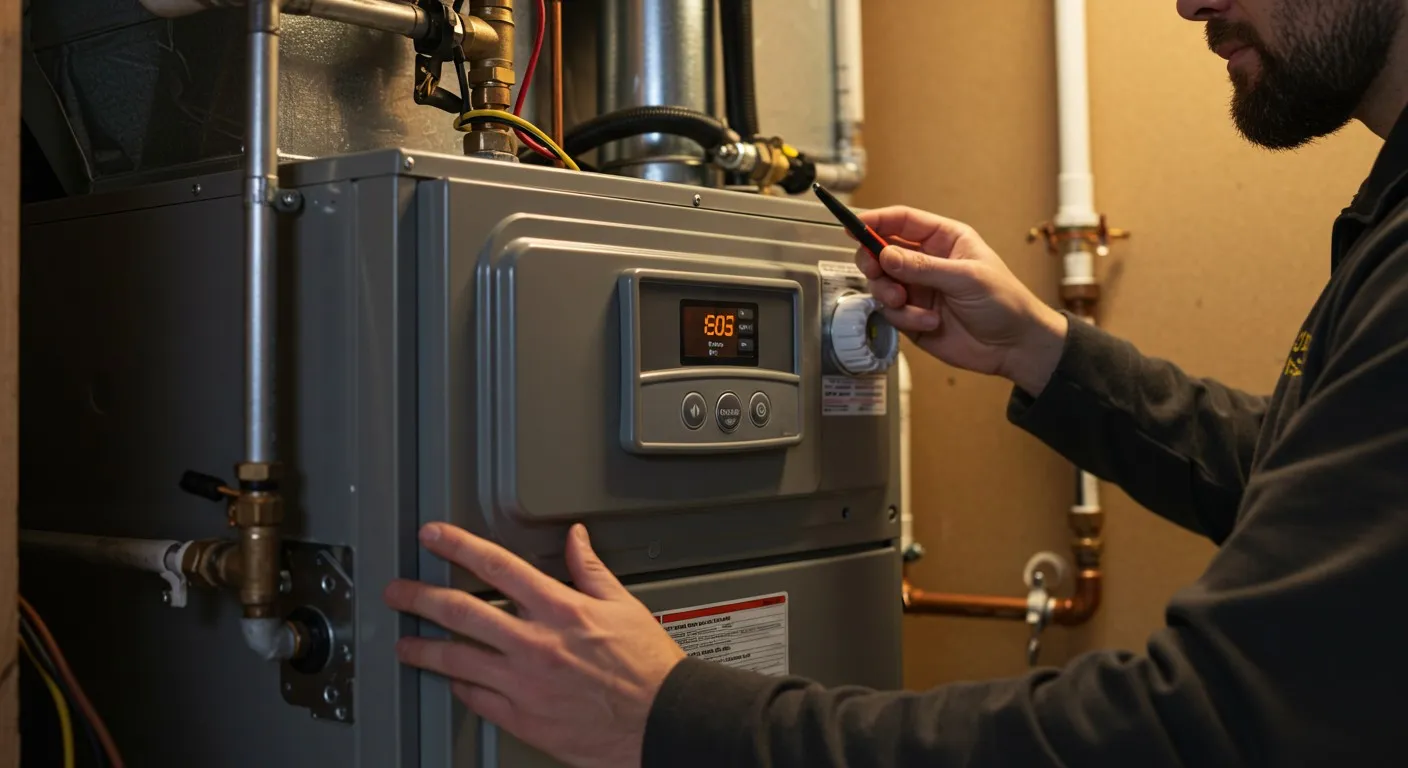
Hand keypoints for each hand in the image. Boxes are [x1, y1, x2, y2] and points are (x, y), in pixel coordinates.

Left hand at [383, 523, 685, 767]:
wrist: (661, 722)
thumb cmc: (648, 669)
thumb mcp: (624, 605)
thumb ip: (591, 570)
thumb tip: (576, 539)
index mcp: (561, 610)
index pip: (497, 566)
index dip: (458, 546)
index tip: (434, 536)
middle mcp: (536, 644)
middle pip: (462, 612)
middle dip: (420, 597)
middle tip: (398, 592)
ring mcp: (524, 684)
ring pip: (457, 660)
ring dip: (424, 649)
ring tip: (403, 644)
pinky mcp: (523, 719)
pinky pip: (477, 699)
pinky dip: (459, 687)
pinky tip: (450, 681)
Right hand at [855, 206, 1068, 395]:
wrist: (1014, 347)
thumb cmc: (1005, 303)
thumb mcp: (966, 278)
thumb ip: (923, 267)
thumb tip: (886, 255)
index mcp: (944, 239)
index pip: (902, 221)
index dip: (876, 220)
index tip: (853, 225)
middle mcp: (927, 261)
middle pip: (882, 251)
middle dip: (873, 261)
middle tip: (875, 269)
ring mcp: (918, 289)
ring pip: (881, 283)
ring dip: (889, 294)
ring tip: (906, 303)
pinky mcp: (913, 316)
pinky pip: (892, 312)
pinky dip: (905, 318)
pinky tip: (930, 322)